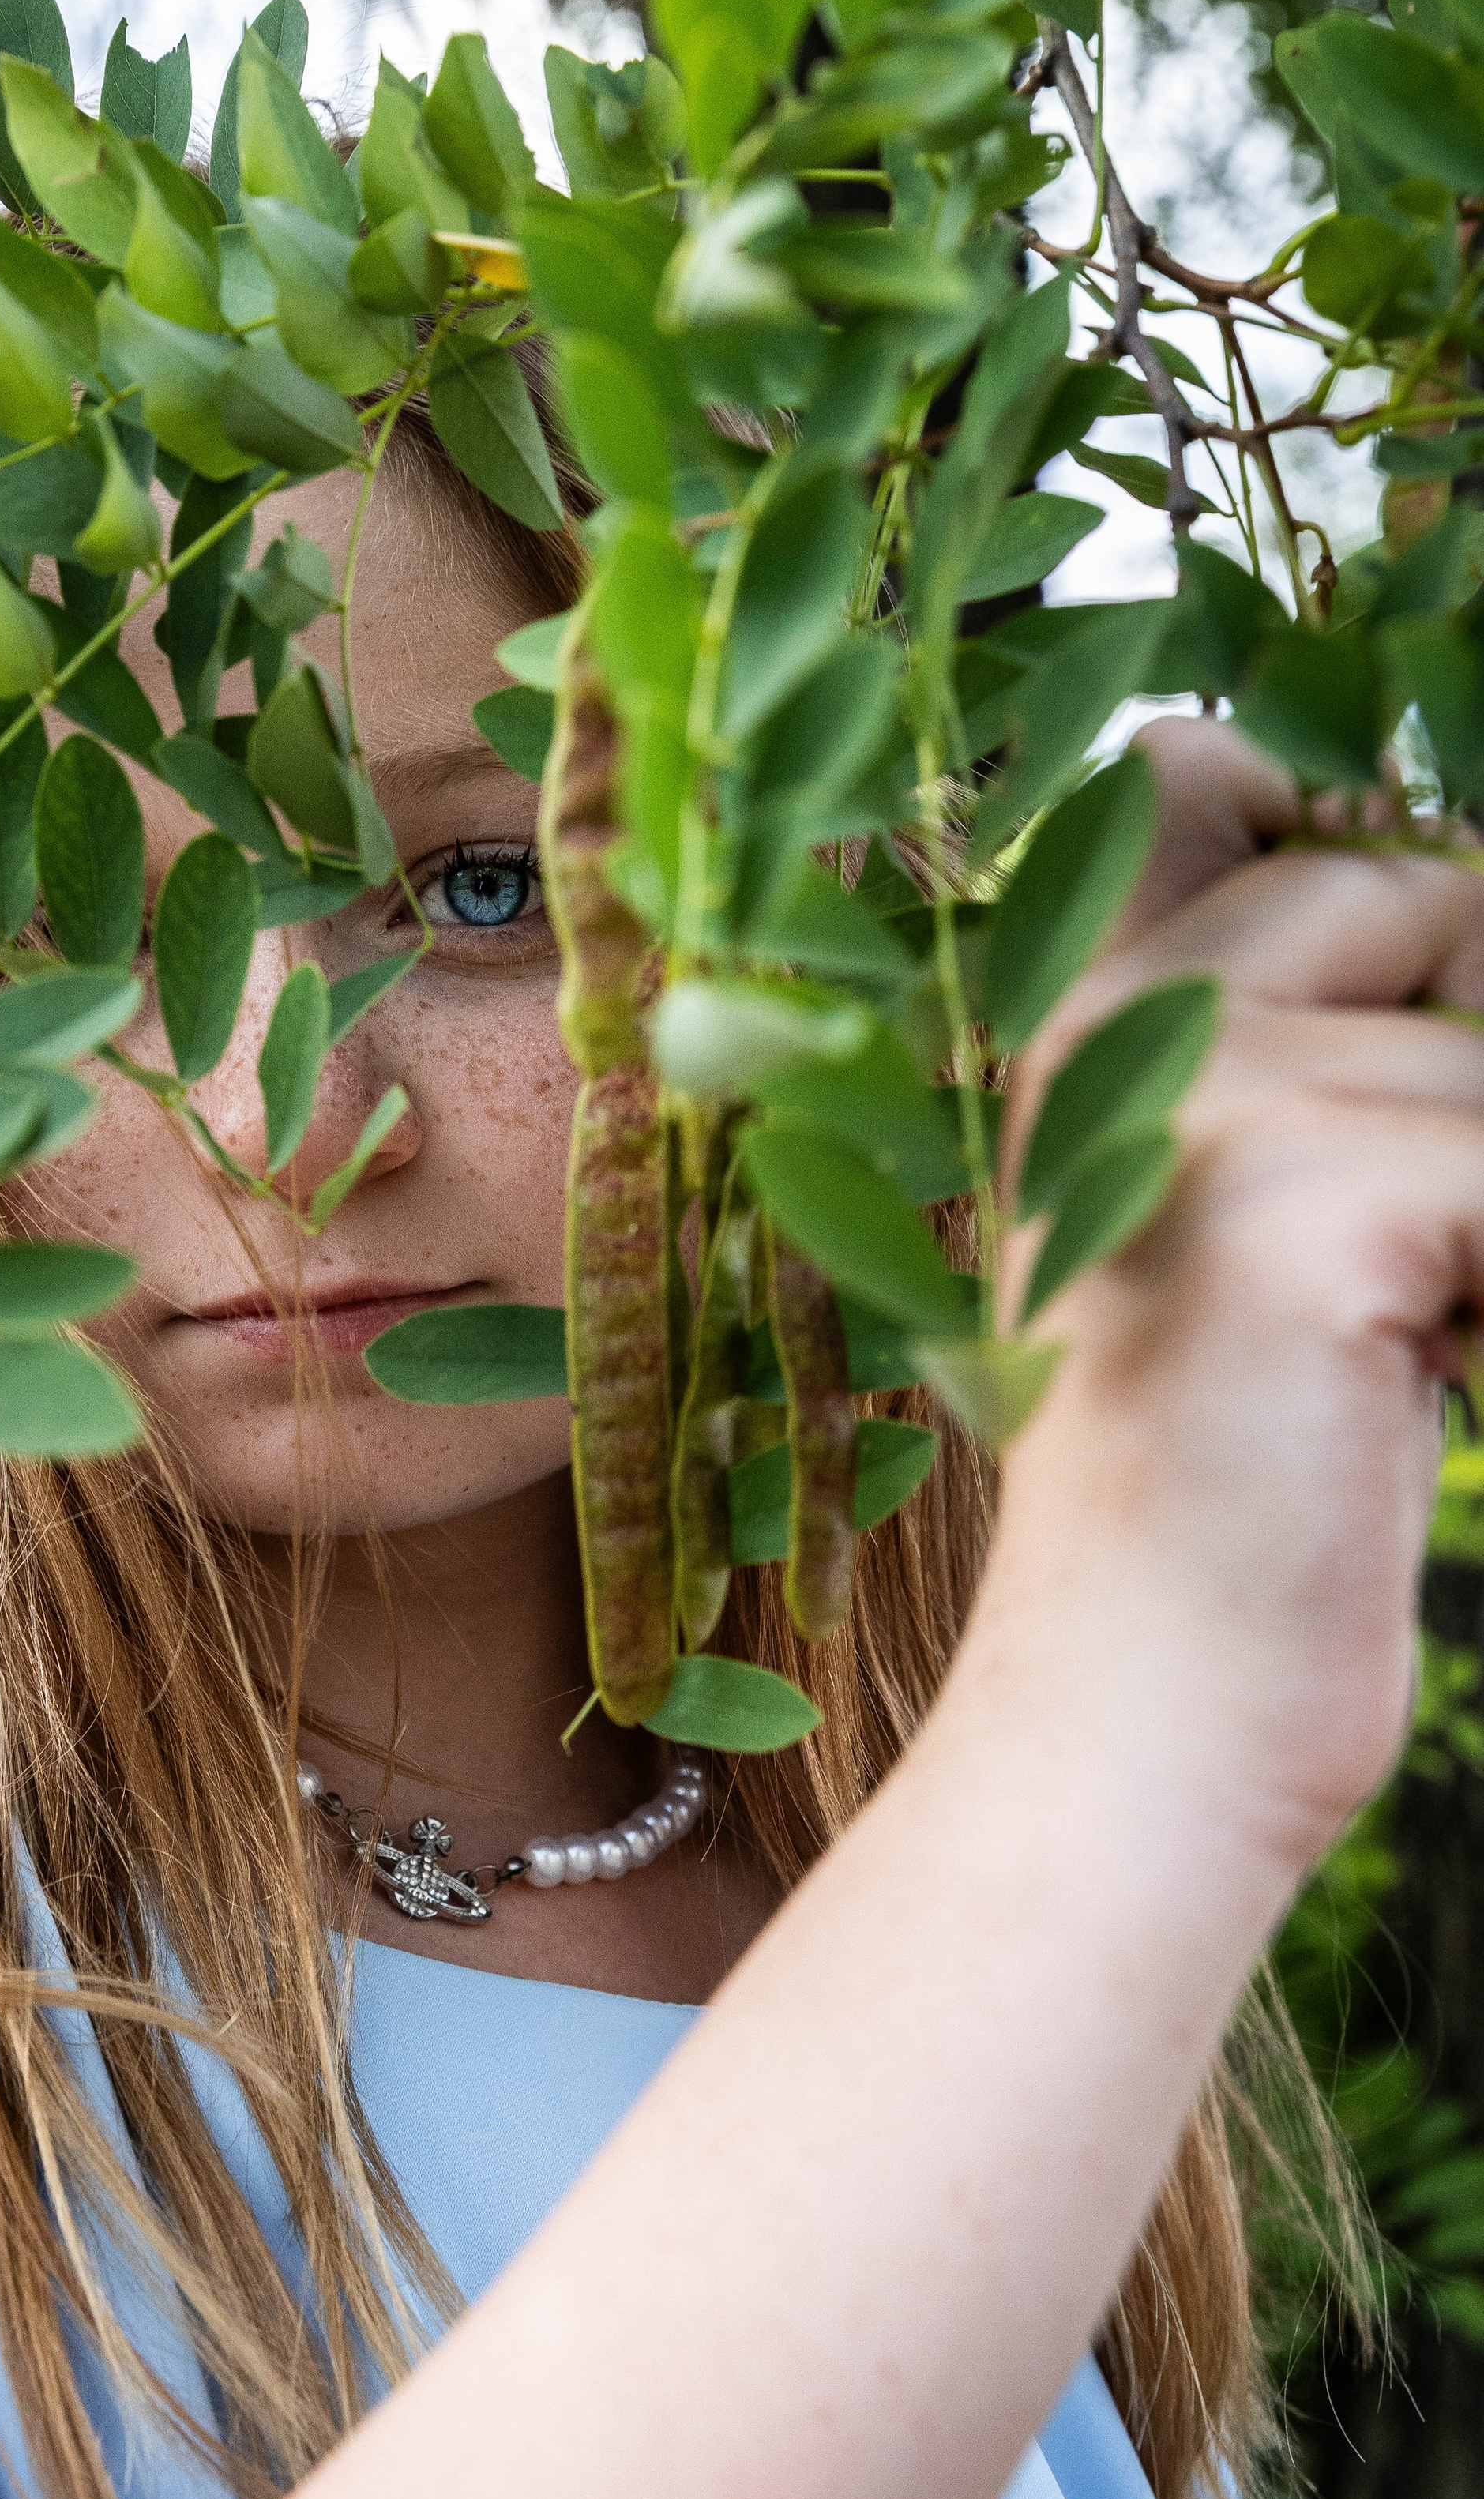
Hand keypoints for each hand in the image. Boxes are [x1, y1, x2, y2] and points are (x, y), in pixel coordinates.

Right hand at [992, 715, 1483, 1870]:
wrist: (1135, 1727)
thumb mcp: (1241, 1220)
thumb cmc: (1226, 1490)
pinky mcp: (1303, 1199)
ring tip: (1428, 1340)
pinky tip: (1440, 1381)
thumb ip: (1305, 1049)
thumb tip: (1463, 897)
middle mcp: (1098, 1014)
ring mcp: (1192, 1095)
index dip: (1356, 855)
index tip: (1398, 1026)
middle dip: (1474, 1050)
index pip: (1208, 771)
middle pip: (1423, 878)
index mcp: (1056, 1012)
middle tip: (1425, 1245)